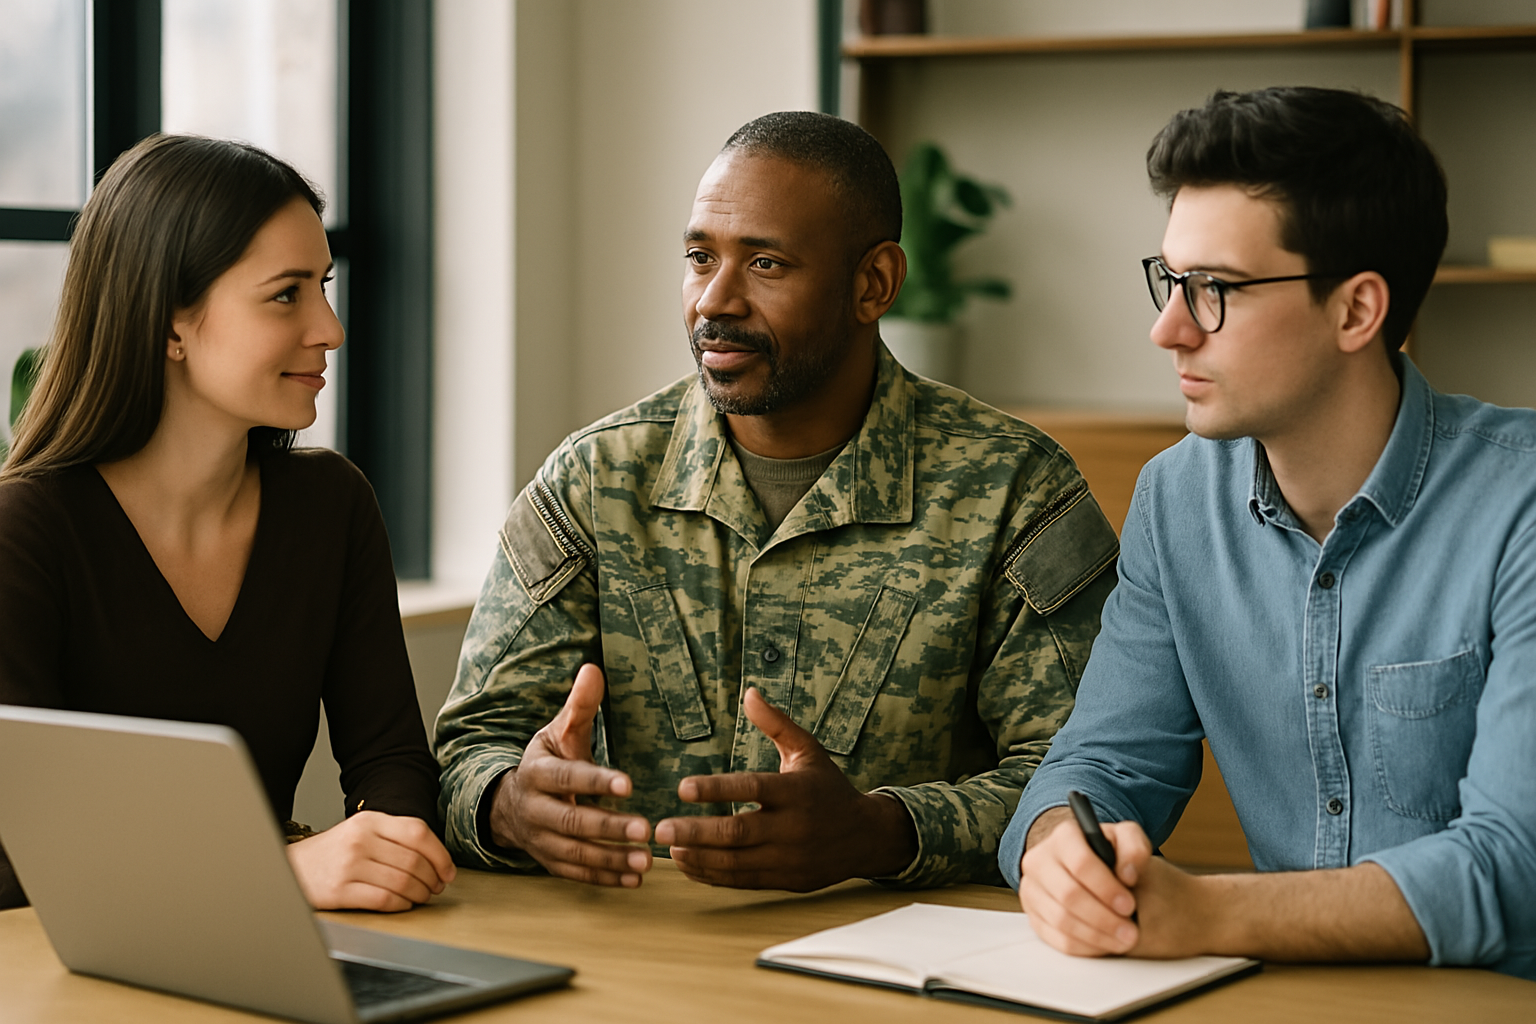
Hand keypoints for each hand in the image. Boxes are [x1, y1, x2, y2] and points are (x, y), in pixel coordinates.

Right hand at [286, 810, 455, 912]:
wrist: (291, 869)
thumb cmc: (333, 853)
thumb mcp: (361, 832)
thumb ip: (394, 838)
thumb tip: (435, 859)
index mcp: (369, 820)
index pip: (418, 832)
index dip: (440, 855)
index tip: (448, 871)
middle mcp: (360, 839)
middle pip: (414, 860)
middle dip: (433, 878)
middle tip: (436, 887)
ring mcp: (349, 865)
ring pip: (403, 882)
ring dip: (420, 894)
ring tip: (421, 897)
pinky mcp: (340, 891)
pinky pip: (385, 900)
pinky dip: (401, 905)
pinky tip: (403, 904)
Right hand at [487, 663, 652, 886]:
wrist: (510, 802)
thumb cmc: (547, 760)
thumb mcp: (559, 731)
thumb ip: (580, 706)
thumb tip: (593, 668)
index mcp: (537, 773)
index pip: (567, 777)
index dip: (595, 781)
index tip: (628, 784)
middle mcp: (535, 809)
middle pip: (572, 821)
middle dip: (609, 827)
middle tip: (645, 829)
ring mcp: (541, 840)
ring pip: (575, 853)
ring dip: (611, 859)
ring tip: (646, 860)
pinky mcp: (550, 861)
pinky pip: (577, 874)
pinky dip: (605, 878)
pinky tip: (634, 878)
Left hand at [653, 687, 916, 890]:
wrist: (866, 836)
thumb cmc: (828, 788)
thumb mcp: (808, 751)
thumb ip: (777, 724)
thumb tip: (749, 692)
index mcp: (796, 791)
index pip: (751, 789)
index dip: (716, 789)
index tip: (682, 787)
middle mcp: (793, 827)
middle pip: (737, 832)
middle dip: (696, 832)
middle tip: (661, 827)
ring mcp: (790, 858)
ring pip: (736, 863)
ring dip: (698, 857)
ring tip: (669, 849)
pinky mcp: (786, 881)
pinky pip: (742, 881)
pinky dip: (712, 875)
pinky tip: (688, 865)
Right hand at [1018, 807, 1149, 955]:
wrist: (1085, 866)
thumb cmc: (1108, 854)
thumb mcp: (1128, 840)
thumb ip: (1135, 848)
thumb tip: (1127, 874)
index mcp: (1063, 836)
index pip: (1081, 863)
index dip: (1106, 888)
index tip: (1129, 905)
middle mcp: (1040, 860)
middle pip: (1068, 895)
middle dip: (1104, 918)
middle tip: (1130, 931)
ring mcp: (1032, 889)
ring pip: (1060, 920)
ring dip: (1096, 936)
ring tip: (1122, 940)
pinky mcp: (1033, 914)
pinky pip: (1055, 938)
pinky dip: (1083, 946)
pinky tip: (1104, 944)